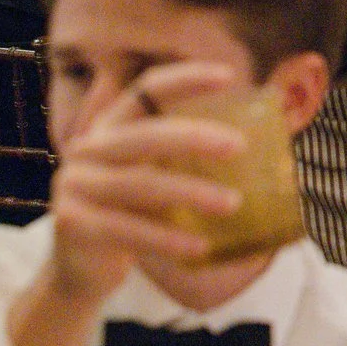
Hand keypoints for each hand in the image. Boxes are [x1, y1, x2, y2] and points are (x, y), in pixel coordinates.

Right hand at [46, 62, 249, 305]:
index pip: (145, 90)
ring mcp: (74, 185)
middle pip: (144, 136)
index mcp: (112, 127)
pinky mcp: (71, 223)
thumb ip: (192, 157)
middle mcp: (88, 149)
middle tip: (239, 146)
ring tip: (233, 203)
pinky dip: (166, 239)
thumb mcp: (157, 177)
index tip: (230, 76)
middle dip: (193, 137)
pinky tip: (201, 248)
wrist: (81, 269)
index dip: (185, 78)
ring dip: (190, 193)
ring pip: (140, 185)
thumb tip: (276, 133)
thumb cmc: (135, 214)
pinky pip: (126, 229)